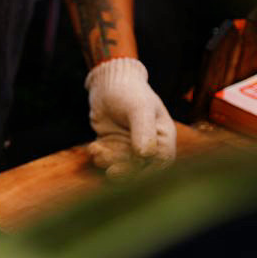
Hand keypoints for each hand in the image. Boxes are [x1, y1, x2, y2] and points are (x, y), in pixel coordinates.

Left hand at [85, 57, 175, 177]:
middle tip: (112, 173)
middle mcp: (148, 143)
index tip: (134, 175)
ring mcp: (129, 145)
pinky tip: (93, 147)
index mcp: (163, 135)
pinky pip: (107, 157)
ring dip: (110, 162)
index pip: (162, 161)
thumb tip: (145, 155)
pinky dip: (99, 155)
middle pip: (140, 167)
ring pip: (121, 163)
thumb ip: (143, 131)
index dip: (150, 172)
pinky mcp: (112, 144)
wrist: (108, 82)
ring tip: (98, 152)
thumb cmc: (130, 91)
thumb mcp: (138, 108)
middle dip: (126, 171)